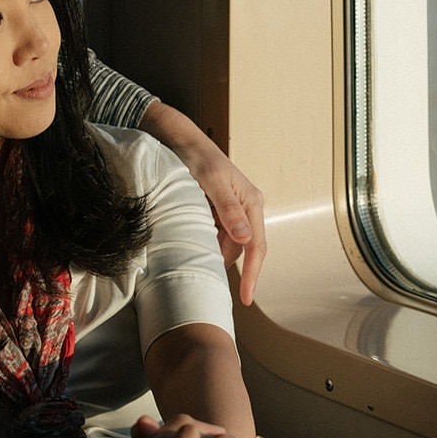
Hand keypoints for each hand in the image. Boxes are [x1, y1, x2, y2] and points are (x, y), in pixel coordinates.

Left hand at [139, 102, 267, 303]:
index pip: (257, 246)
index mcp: (251, 202)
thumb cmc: (197, 156)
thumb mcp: (210, 181)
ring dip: (216, 257)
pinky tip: (194, 255)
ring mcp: (231, 210)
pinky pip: (216, 235)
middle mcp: (246, 208)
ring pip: (228, 244)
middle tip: (214, 292)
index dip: (253, 274)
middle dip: (234, 271)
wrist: (180, 139)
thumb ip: (227, 209)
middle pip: (244, 249)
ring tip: (199, 275)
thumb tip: (244, 239)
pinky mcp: (216, 210)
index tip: (246, 298)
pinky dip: (207, 246)